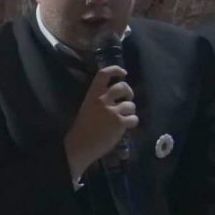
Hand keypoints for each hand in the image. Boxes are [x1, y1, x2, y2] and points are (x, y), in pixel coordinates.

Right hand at [64, 65, 137, 179]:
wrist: (80, 145)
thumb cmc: (83, 127)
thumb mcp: (88, 107)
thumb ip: (100, 100)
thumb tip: (118, 97)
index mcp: (92, 94)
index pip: (104, 74)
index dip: (116, 70)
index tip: (123, 73)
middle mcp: (102, 100)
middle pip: (122, 87)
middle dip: (129, 92)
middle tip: (128, 99)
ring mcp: (112, 111)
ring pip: (131, 105)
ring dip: (130, 112)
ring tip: (122, 119)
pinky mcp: (119, 123)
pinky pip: (134, 118)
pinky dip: (132, 123)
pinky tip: (125, 127)